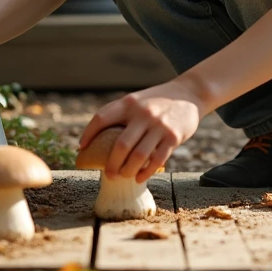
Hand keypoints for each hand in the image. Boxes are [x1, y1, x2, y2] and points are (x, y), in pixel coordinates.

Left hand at [79, 79, 205, 182]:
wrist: (189, 94)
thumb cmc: (156, 101)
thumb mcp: (137, 100)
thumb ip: (120, 114)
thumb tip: (96, 138)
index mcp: (129, 103)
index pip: (102, 118)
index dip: (89, 133)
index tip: (82, 147)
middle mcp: (143, 114)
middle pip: (121, 145)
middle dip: (112, 163)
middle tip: (108, 174)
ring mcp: (159, 126)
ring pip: (139, 155)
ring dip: (128, 171)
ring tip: (123, 176)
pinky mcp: (173, 137)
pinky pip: (157, 160)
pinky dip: (146, 172)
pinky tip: (139, 177)